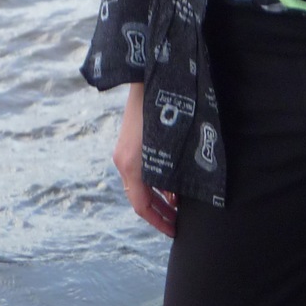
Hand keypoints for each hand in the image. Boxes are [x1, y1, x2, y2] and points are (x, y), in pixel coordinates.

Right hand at [114, 81, 176, 236]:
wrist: (148, 73)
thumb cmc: (166, 110)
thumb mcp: (171, 147)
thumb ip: (174, 173)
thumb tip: (182, 195)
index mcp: (132, 165)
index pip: (142, 206)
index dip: (159, 221)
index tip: (174, 232)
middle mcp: (124, 161)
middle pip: (140, 197)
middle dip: (160, 212)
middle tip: (178, 224)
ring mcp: (124, 150)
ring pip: (140, 184)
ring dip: (158, 196)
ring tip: (178, 205)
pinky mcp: (129, 141)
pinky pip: (139, 170)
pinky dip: (154, 181)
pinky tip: (171, 183)